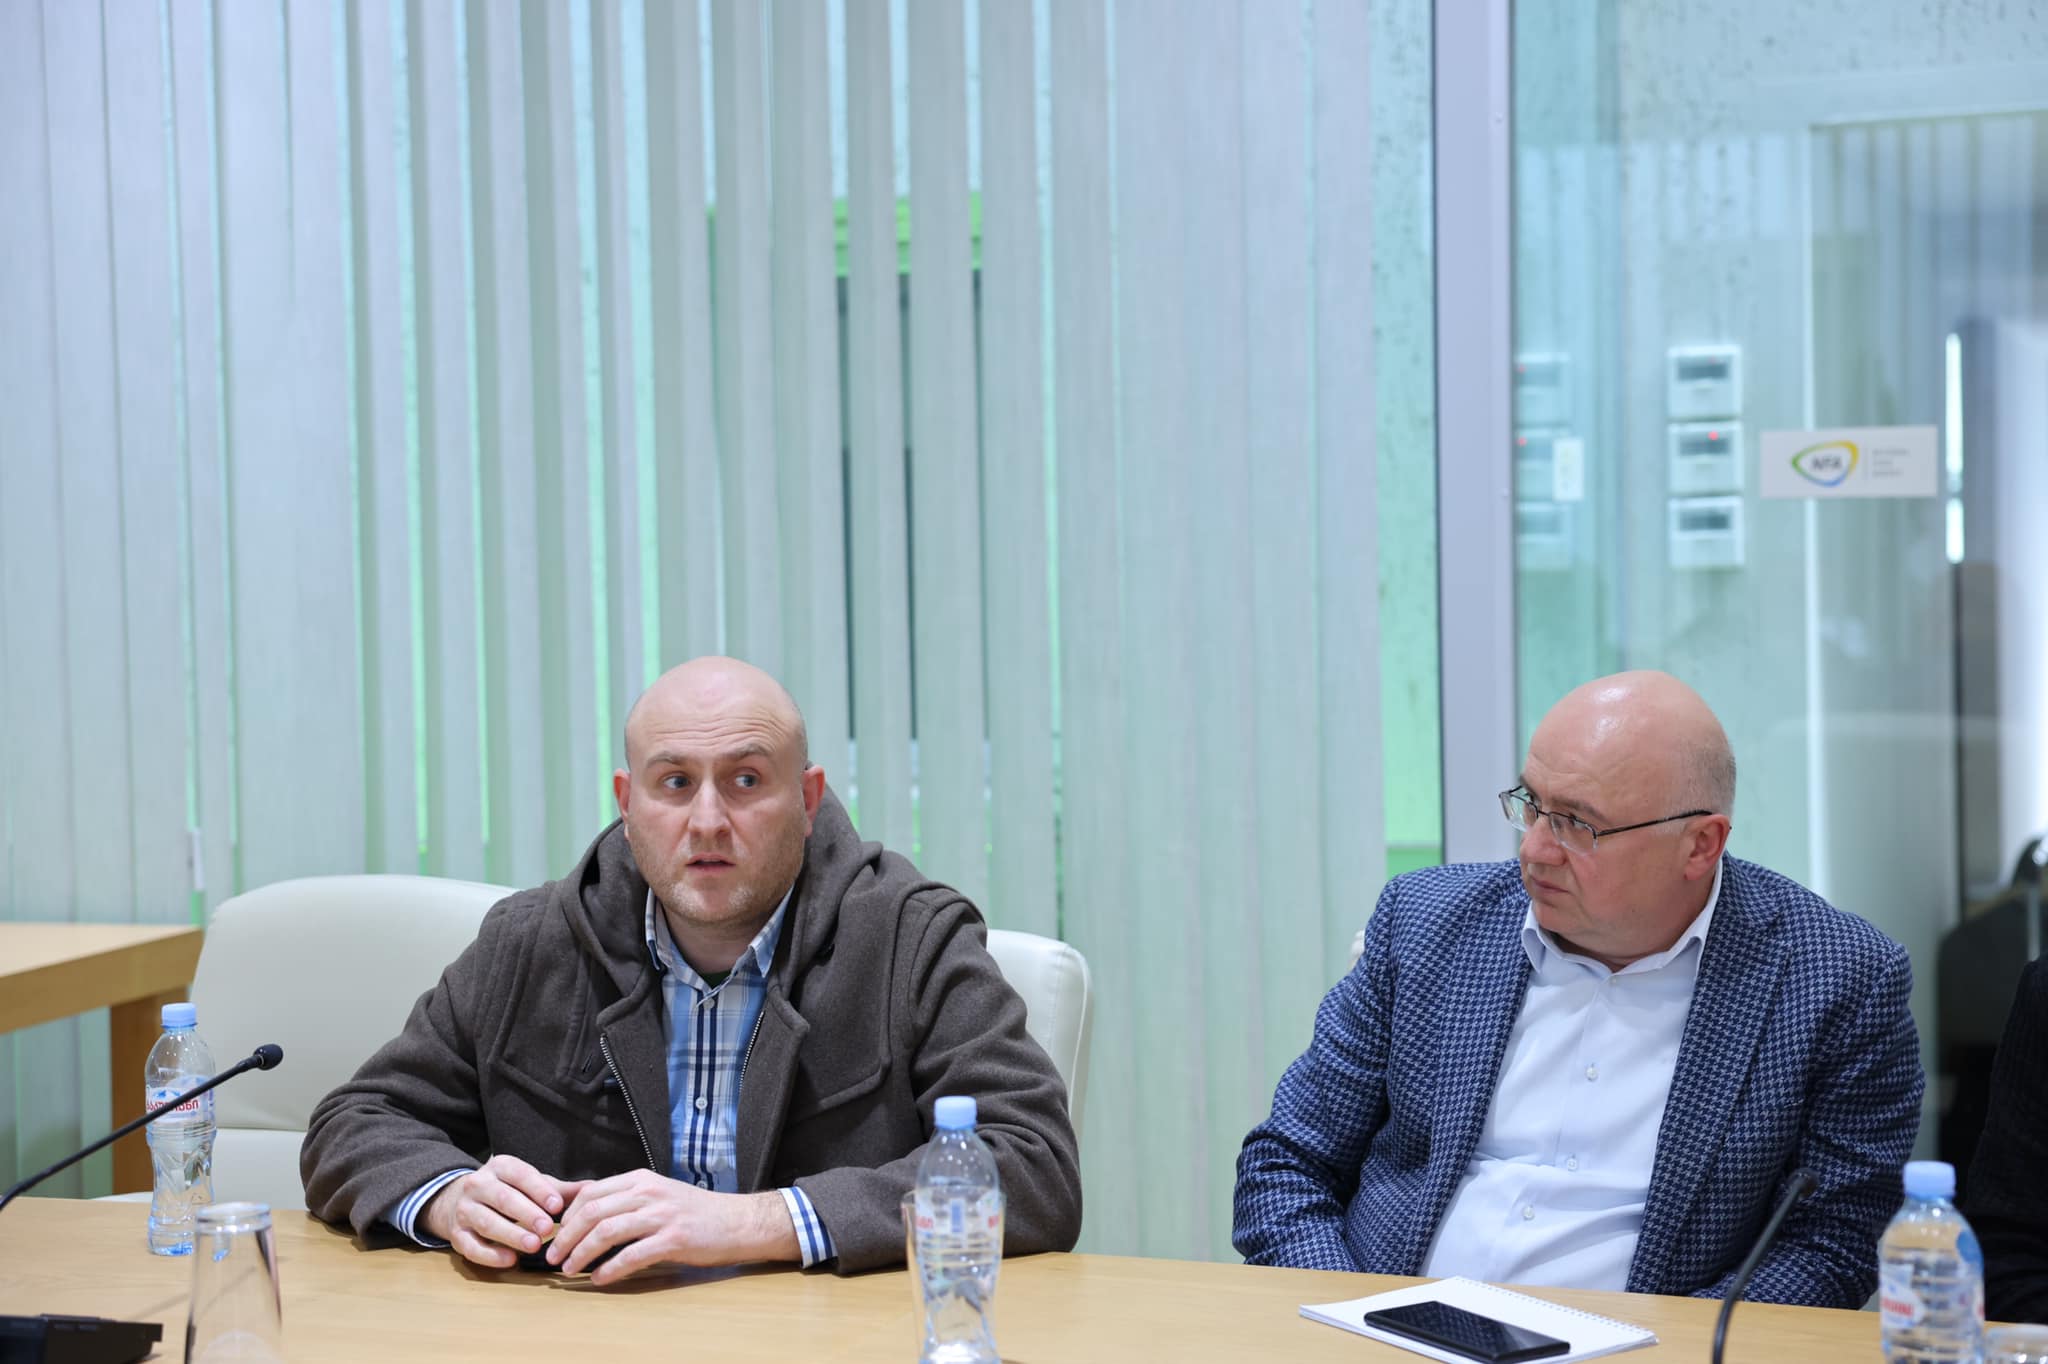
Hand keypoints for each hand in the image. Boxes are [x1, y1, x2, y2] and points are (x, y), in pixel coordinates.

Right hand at [420, 1155, 587, 1268]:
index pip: (520, 1175)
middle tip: (548, 1228)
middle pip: (503, 1198)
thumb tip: (596, 1189)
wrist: (456, 1201)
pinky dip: (490, 1255)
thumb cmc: (506, 1192)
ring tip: (533, 1245)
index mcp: (500, 1167)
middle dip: (526, 1213)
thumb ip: (560, 1189)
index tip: (557, 1205)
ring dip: (511, 1234)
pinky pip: (471, 1246)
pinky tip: (510, 1260)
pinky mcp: (456, 1235)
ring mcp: (465, 1210)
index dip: (539, 1189)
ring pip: (487, 1221)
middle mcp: (478, 1185)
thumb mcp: (530, 1184)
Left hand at [547, 1170, 798, 1283]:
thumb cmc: (694, 1212)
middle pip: (593, 1212)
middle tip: (553, 1257)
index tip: (554, 1235)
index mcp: (640, 1180)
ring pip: (607, 1231)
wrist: (736, 1221)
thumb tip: (582, 1208)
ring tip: (569, 1270)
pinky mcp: (674, 1239)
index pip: (591, 1193)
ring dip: (582, 1253)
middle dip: (566, 1237)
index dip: (567, 1216)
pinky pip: (633, 1255)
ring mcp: (662, 1215)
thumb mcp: (657, 1194)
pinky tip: (600, 1279)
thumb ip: (623, 1198)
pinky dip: (611, 1269)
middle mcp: (648, 1193)